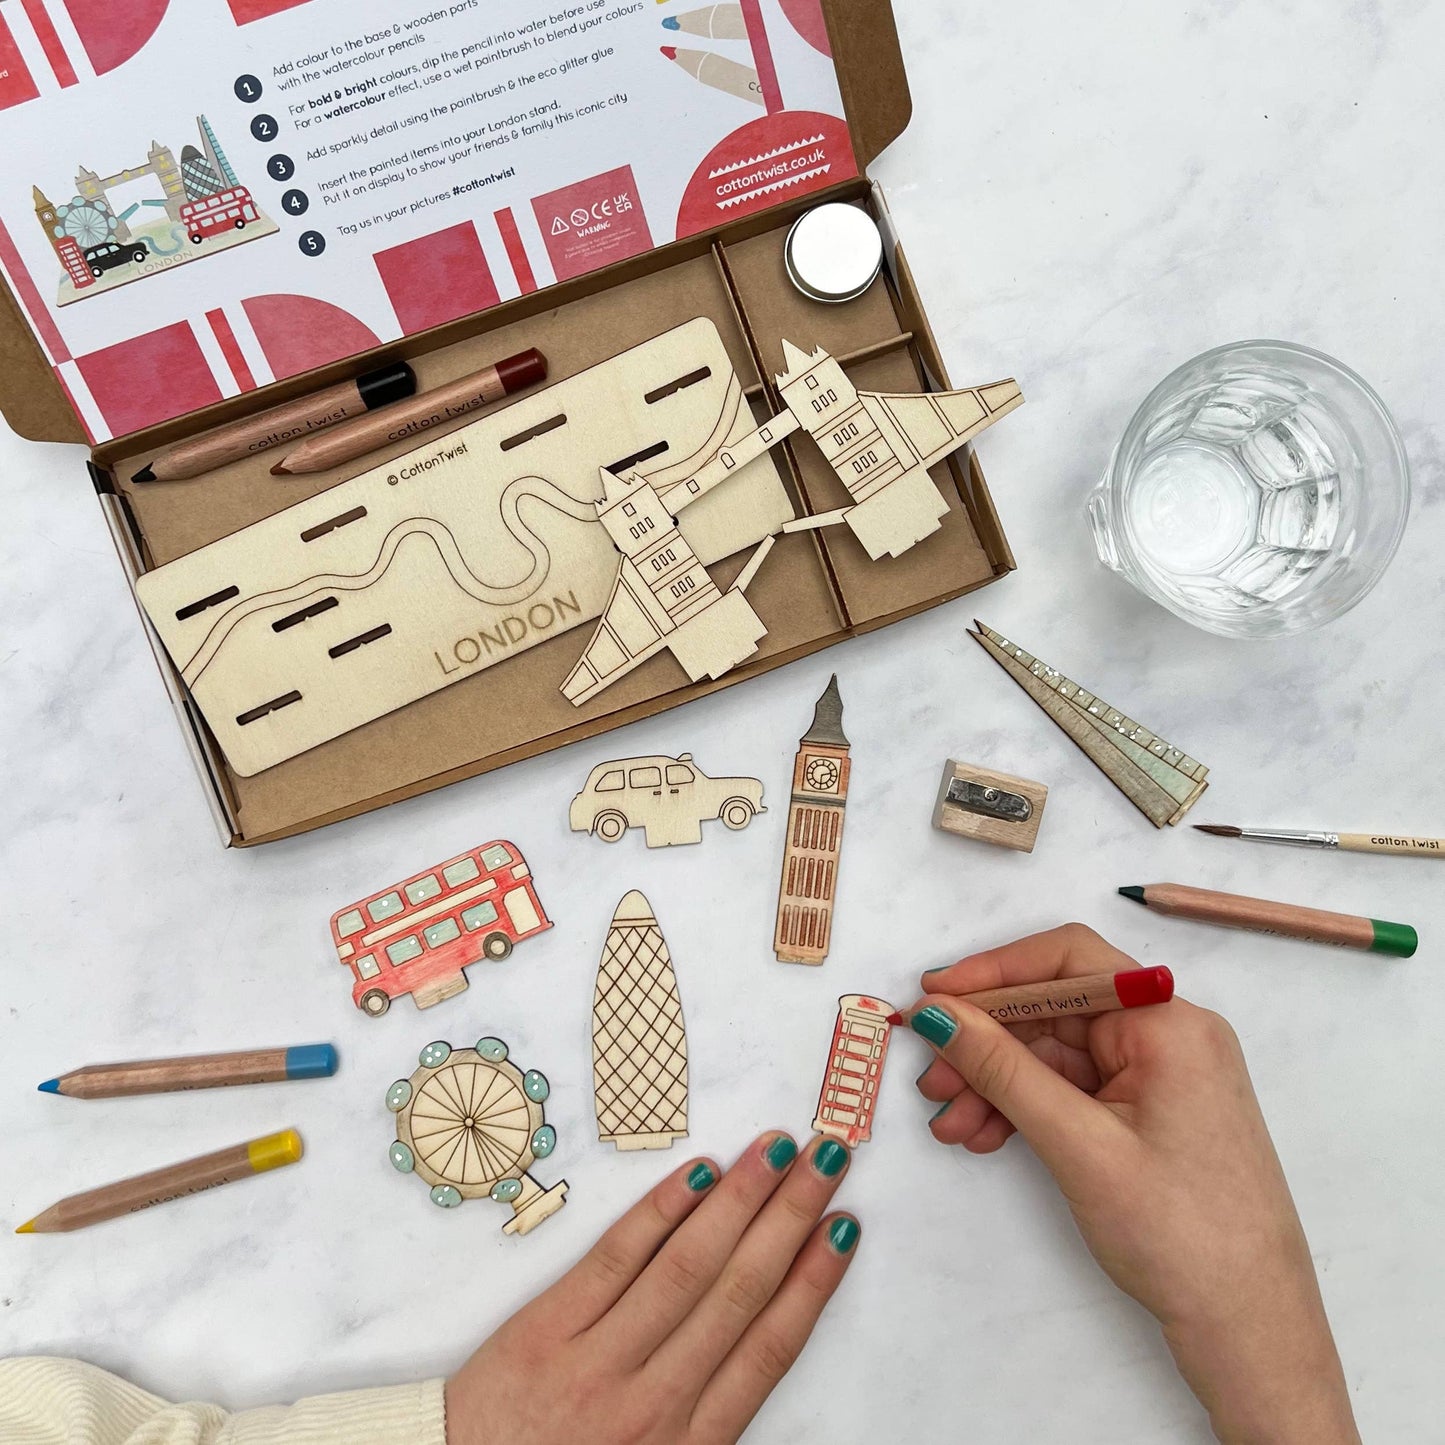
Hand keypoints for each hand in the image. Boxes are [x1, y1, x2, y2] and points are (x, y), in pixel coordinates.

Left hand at [445, 1132, 858, 1444]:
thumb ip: (707, 1412)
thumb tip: (768, 1332)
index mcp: (690, 1444)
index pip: (770, 1347)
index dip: (813, 1281)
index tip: (844, 1228)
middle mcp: (653, 1402)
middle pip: (739, 1291)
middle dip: (791, 1217)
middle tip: (828, 1158)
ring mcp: (597, 1361)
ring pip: (686, 1267)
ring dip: (740, 1200)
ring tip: (777, 1150)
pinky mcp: (546, 1329)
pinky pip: (614, 1260)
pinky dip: (659, 1213)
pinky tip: (696, 1173)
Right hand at [900, 924, 1358, 1444]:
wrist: (1250, 1329)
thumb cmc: (1179, 1233)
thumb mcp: (1078, 1145)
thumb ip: (1003, 1069)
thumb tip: (938, 1014)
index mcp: (1169, 1023)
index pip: (1068, 960)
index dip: (992, 971)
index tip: (931, 998)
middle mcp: (1170, 1035)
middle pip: (1055, 1010)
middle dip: (986, 1043)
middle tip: (930, 1081)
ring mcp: (1163, 1075)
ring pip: (1057, 1055)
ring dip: (997, 1083)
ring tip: (950, 1125)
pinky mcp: (1153, 1113)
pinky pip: (1075, 1090)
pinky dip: (1027, 1108)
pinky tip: (985, 1137)